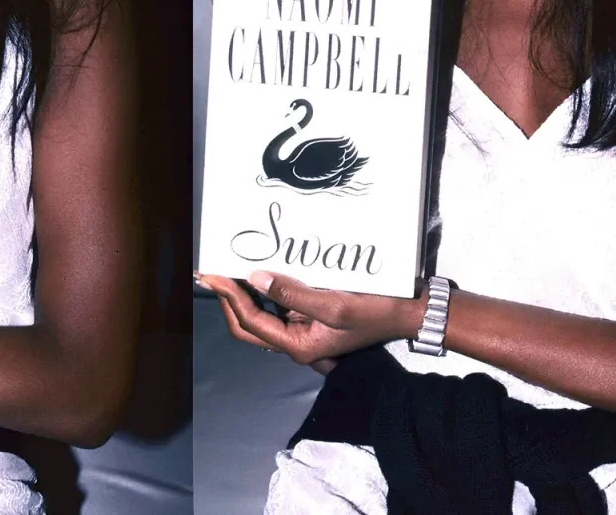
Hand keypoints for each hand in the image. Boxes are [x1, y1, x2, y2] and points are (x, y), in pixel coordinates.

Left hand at [196, 270, 424, 366]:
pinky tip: (260, 272)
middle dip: (227, 299)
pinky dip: (265, 291)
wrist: (406, 313)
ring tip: (228, 270)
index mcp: (298, 345)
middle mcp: (296, 342)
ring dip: (243, 294)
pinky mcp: (313, 318)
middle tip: (209, 274)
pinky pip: (280, 307)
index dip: (228, 297)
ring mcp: (304, 331)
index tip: (212, 275)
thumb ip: (293, 294)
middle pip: (247, 325)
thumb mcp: (334, 304)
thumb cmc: (375, 312)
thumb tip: (257, 279)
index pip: (250, 321)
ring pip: (262, 316)